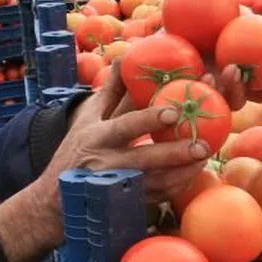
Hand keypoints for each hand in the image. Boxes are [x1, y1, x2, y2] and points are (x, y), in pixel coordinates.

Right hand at [0, 63, 212, 261]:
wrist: (55, 200)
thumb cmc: (75, 151)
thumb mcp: (86, 120)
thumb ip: (109, 91)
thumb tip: (123, 58)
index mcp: (98, 137)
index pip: (125, 127)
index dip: (148, 120)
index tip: (172, 112)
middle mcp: (108, 163)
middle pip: (146, 159)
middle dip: (175, 153)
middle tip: (203, 145)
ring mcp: (119, 187)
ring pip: (156, 183)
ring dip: (183, 172)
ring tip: (205, 158)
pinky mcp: (128, 203)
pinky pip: (158, 196)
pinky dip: (178, 186)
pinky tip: (193, 173)